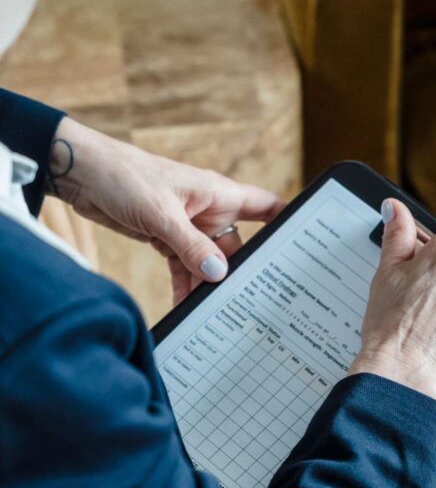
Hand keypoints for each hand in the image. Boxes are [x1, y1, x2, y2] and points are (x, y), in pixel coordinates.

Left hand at [48, 118, 284, 303]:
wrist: (81, 174)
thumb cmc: (124, 176)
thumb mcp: (161, 214)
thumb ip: (190, 246)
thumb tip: (218, 274)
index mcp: (218, 193)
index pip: (265, 207)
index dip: (285, 224)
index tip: (301, 249)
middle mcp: (208, 210)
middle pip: (237, 247)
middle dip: (239, 273)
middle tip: (246, 302)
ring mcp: (188, 226)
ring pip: (209, 262)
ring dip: (207, 285)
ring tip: (211, 312)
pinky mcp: (165, 238)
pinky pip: (183, 266)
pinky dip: (184, 285)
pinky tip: (185, 307)